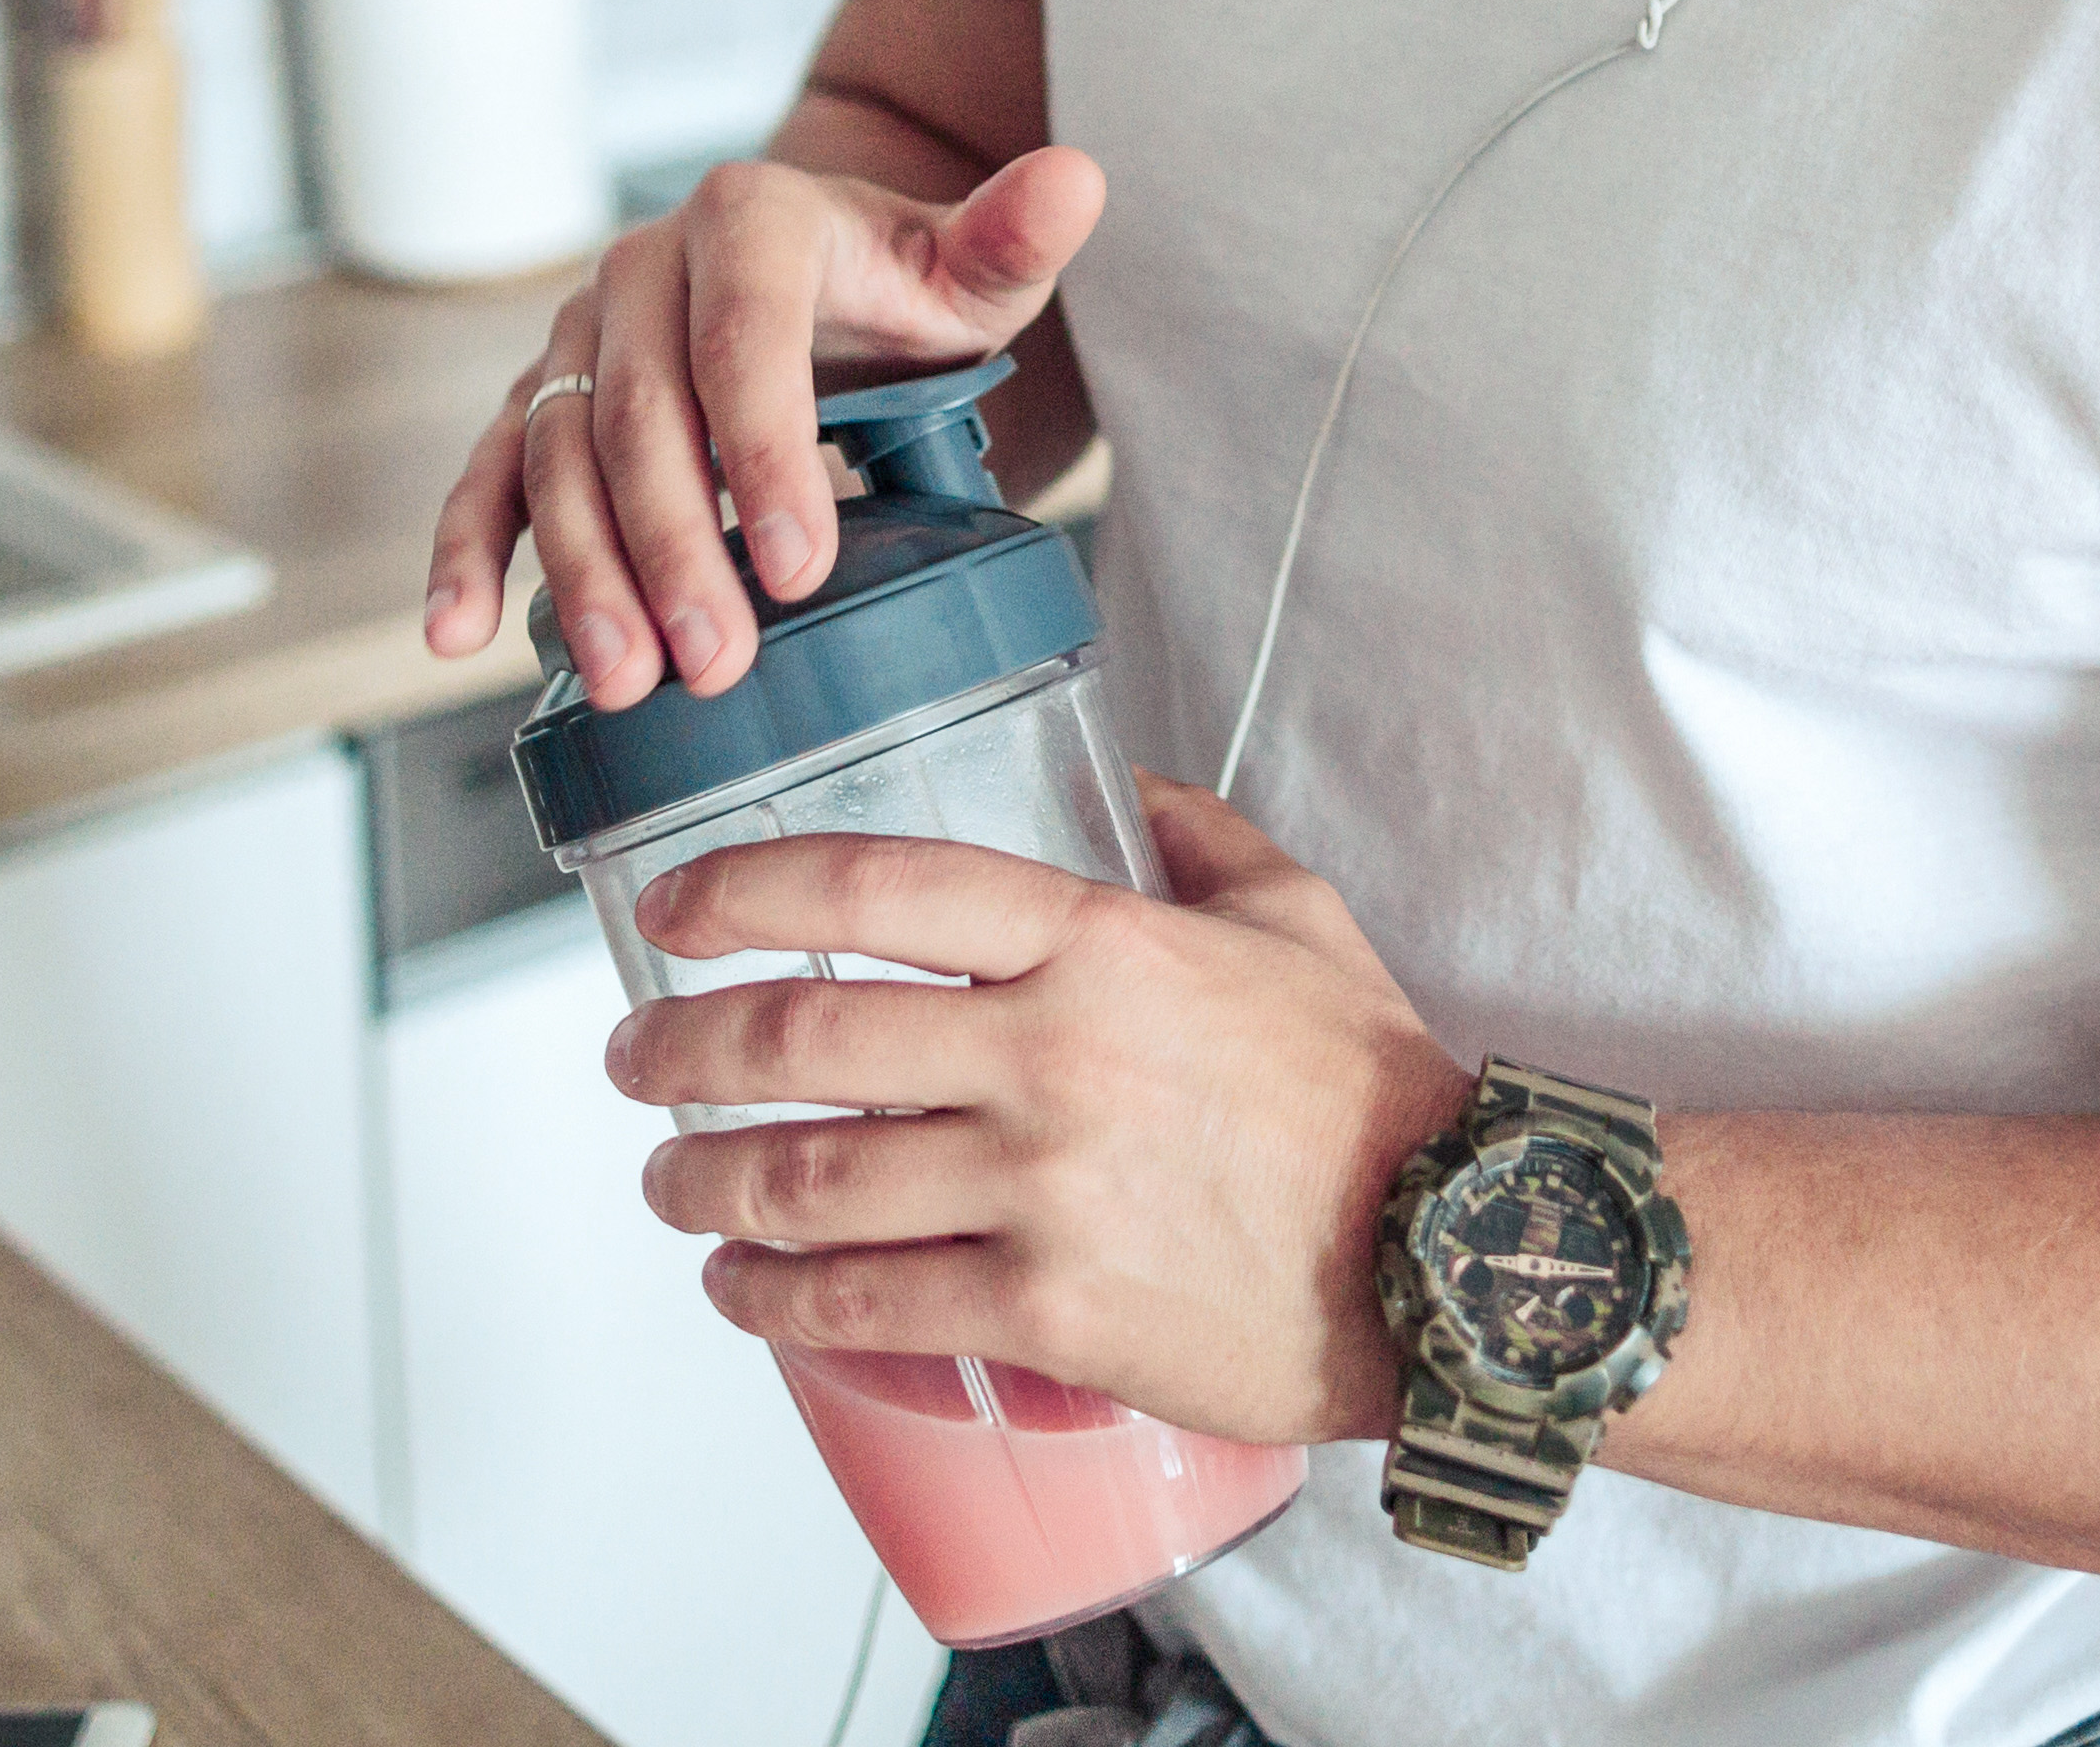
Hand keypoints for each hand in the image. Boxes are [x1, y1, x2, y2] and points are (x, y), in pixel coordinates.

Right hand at [423, 145, 1103, 708]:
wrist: (823, 279)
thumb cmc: (904, 288)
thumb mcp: (973, 268)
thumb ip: (1016, 235)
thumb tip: (1078, 179)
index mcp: (749, 218)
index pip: (744, 335)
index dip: (764, 449)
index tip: (802, 564)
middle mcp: (645, 266)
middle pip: (642, 412)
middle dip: (674, 546)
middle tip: (716, 660)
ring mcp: (582, 335)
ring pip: (560, 454)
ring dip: (583, 573)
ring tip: (628, 681)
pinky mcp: (543, 399)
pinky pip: (492, 472)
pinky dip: (465, 550)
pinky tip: (457, 633)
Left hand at [612, 772, 1470, 1447]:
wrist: (1459, 1259)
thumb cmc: (1376, 1092)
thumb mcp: (1295, 920)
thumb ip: (1197, 836)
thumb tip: (1129, 786)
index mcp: (1098, 942)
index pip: (873, 885)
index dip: (744, 891)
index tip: (674, 912)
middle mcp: (1050, 1054)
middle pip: (802, 1034)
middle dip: (682, 1051)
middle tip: (640, 1062)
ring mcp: (1041, 1190)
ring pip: (806, 1179)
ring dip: (701, 1181)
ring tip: (668, 1181)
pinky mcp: (1047, 1314)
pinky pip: (862, 1306)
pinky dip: (771, 1299)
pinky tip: (740, 1286)